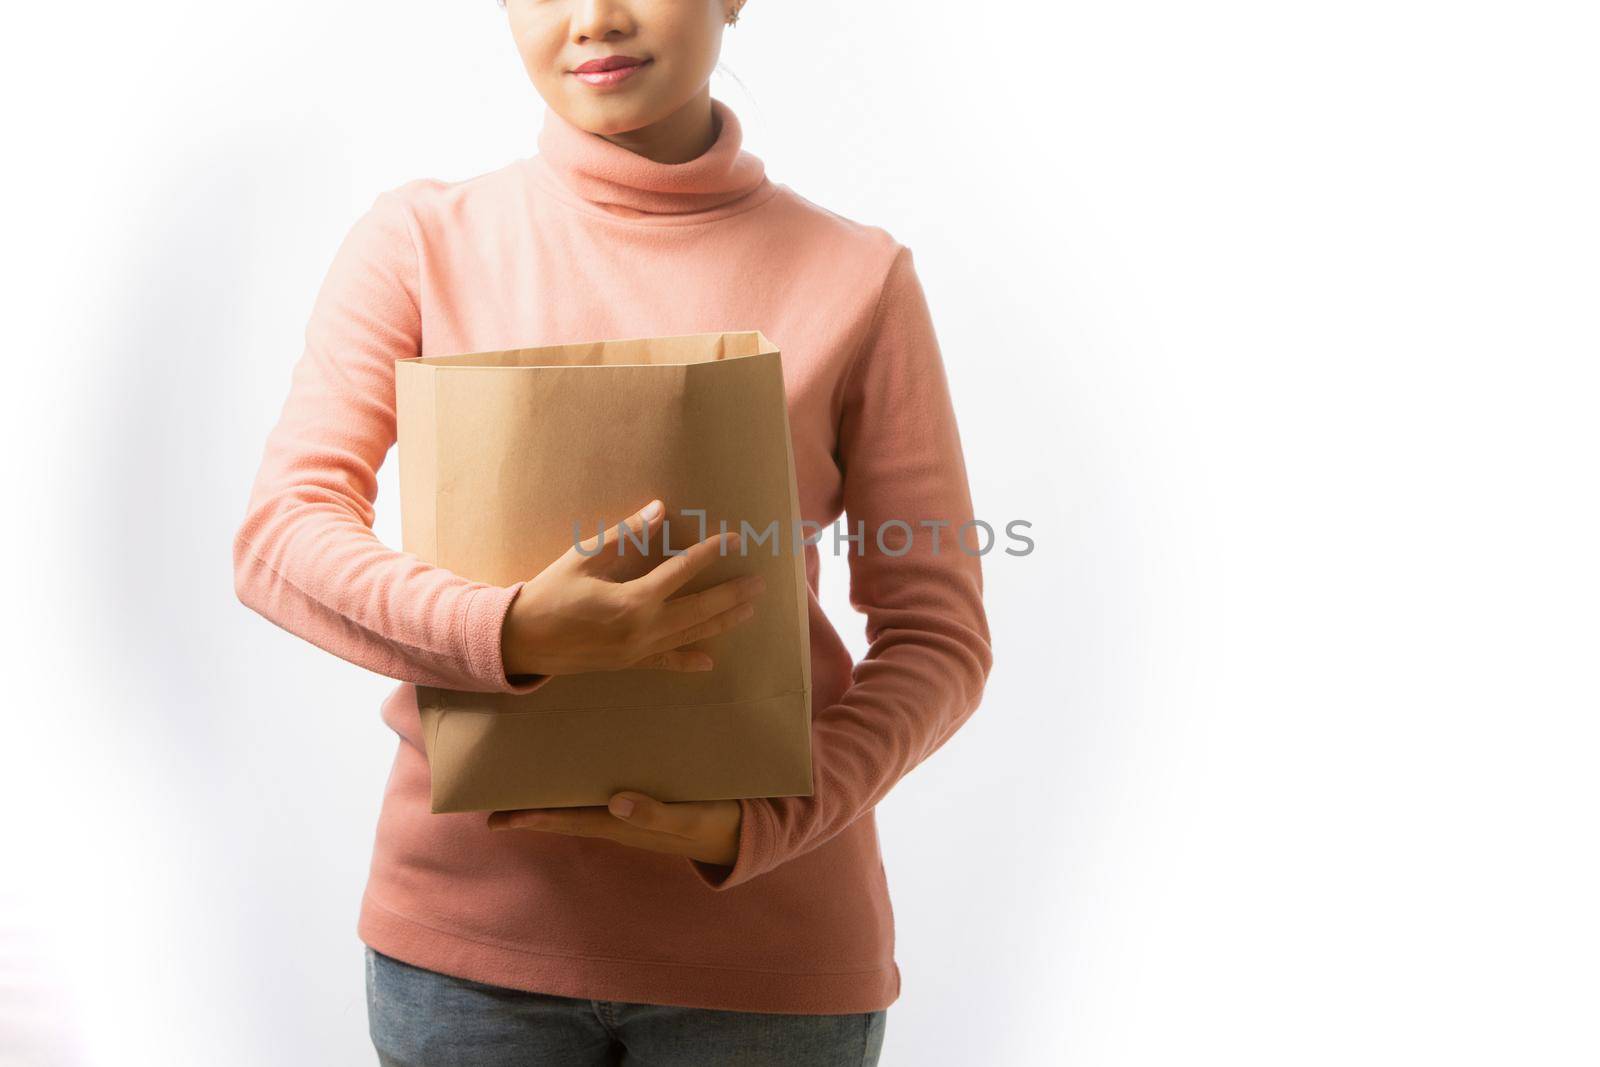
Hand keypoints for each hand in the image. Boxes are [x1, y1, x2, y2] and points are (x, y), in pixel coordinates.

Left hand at [487, 791, 741, 867]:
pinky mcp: (644, 800)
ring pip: (578, 807)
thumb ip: (655, 814)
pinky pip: (600, 796)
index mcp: (624, 824)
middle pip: (564, 816)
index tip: (498, 818)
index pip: (568, 821)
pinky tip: (572, 775)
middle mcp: (619, 819)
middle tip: (491, 807)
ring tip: (519, 789)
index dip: (532, 819)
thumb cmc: (717, 823)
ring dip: (549, 801)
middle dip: (528, 813)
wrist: (746, 832)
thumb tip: (615, 803)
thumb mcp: (690, 818)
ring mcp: (630, 812)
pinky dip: (578, 789)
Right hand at [501, 498, 765, 677]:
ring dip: (722, 621)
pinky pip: (666, 663)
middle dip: (732, 594)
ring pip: (691, 635)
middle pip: (700, 609)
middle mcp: (642, 630)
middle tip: (760, 582)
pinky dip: (688, 661)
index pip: (682, 572)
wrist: (521, 640)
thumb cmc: (549, 593)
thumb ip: (624, 535)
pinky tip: (710, 662)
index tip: (732, 538)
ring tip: (749, 609)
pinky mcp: (630, 664)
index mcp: (632, 600)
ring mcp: (638, 651)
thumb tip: (659, 509)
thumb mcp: (583, 558)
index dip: (709, 553)